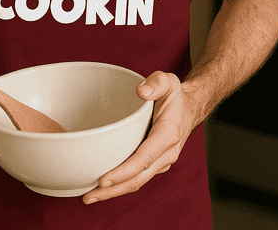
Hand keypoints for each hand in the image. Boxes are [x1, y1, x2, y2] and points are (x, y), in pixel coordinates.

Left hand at [82, 71, 194, 203]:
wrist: (189, 108)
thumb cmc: (175, 96)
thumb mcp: (169, 80)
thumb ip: (156, 83)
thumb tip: (141, 91)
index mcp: (168, 134)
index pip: (144, 158)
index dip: (124, 171)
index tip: (103, 180)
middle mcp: (166, 153)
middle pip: (138, 178)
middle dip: (113, 190)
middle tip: (88, 196)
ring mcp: (161, 161)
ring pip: (137, 181)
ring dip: (114, 191)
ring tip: (89, 197)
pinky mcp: (154, 163)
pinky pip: (138, 177)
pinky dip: (121, 183)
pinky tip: (103, 186)